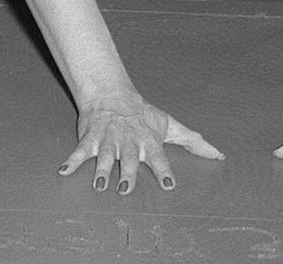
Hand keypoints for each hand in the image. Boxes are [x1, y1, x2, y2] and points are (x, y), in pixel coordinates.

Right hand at [59, 91, 223, 192]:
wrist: (111, 93)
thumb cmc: (142, 113)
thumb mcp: (169, 124)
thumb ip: (192, 141)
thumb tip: (218, 155)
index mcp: (148, 140)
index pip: (158, 157)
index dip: (163, 171)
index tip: (168, 185)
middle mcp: (128, 141)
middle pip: (128, 159)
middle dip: (127, 173)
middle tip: (126, 189)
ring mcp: (107, 140)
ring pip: (104, 156)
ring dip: (101, 170)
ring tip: (100, 185)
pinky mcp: (90, 138)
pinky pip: (80, 151)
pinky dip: (71, 161)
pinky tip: (63, 172)